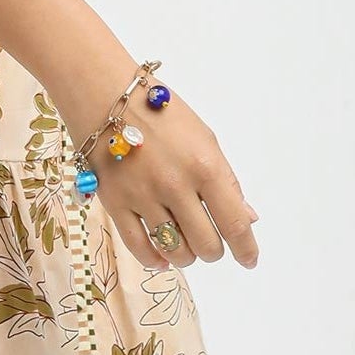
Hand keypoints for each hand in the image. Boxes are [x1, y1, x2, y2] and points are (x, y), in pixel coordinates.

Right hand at [73, 88, 260, 273]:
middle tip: (209, 240)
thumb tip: (247, 219)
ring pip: (175, 250)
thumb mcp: (205, 139)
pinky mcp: (114, 202)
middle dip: (213, 249)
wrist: (106, 94)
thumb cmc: (162, 114)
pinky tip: (162, 257)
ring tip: (185, 243)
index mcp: (205, 166)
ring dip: (187, 254)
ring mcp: (143, 196)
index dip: (246, 249)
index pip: (234, 223)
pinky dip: (155, 259)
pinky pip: (138, 247)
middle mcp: (175, 185)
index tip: (249, 260)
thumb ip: (226, 181)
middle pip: (206, 245)